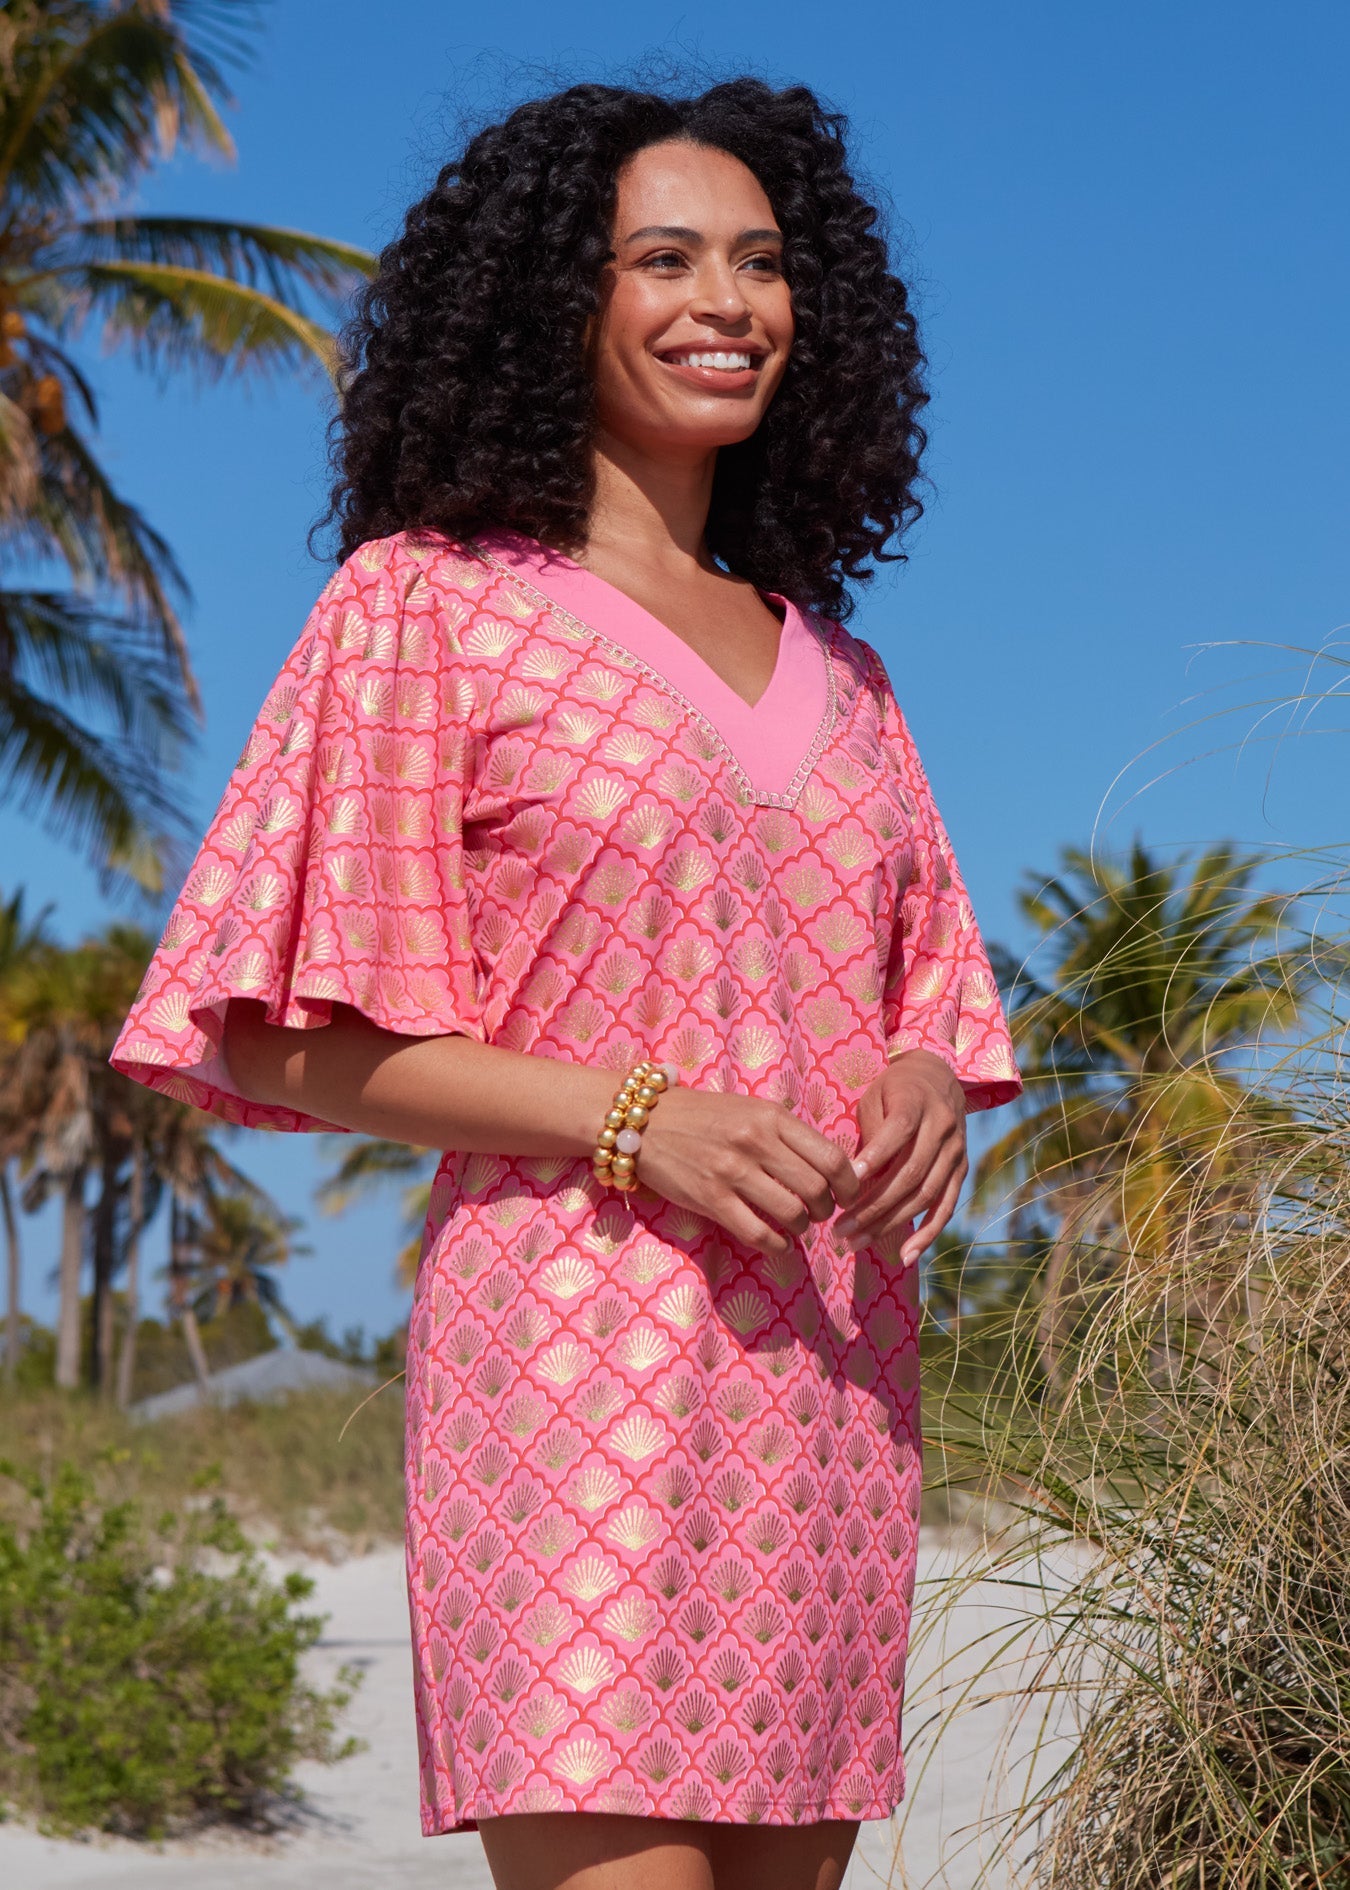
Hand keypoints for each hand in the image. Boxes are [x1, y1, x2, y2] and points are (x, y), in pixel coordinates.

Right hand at [635, 1086, 861, 1256]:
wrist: (643, 1121)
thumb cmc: (701, 1116)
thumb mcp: (750, 1110)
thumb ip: (785, 1134)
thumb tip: (828, 1167)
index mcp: (772, 1117)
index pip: (832, 1157)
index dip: (849, 1184)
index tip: (847, 1195)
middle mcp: (756, 1142)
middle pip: (817, 1189)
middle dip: (827, 1208)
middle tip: (820, 1212)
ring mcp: (733, 1171)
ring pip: (793, 1213)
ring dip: (803, 1227)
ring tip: (797, 1224)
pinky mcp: (711, 1199)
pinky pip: (759, 1234)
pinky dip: (777, 1246)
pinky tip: (777, 1243)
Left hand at [837, 1050, 967, 1265]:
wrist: (938, 1077)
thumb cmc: (895, 1089)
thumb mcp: (876, 1095)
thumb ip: (872, 1129)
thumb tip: (861, 1174)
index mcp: (918, 1103)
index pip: (897, 1133)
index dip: (874, 1159)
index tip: (846, 1184)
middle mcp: (943, 1128)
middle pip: (911, 1174)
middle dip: (874, 1206)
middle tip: (841, 1228)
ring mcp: (956, 1152)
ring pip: (926, 1196)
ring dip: (891, 1224)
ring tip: (857, 1243)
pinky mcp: (962, 1170)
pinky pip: (946, 1207)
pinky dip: (927, 1234)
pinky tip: (906, 1255)